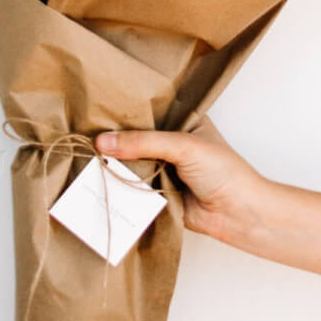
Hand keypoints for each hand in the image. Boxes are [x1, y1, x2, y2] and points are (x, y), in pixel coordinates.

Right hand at [94, 118, 269, 242]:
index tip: (95, 106)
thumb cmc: (224, 172)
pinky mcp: (157, 192)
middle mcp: (171, 142)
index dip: (125, 109)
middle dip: (114, 138)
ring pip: (131, 162)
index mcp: (183, 120)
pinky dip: (118, 185)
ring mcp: (163, 167)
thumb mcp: (183, 146)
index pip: (149, 109)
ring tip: (81, 153)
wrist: (238, 214)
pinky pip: (132, 186)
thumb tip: (103, 142)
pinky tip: (94, 179)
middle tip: (81, 131)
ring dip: (113, 162)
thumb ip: (144, 142)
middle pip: (135, 137)